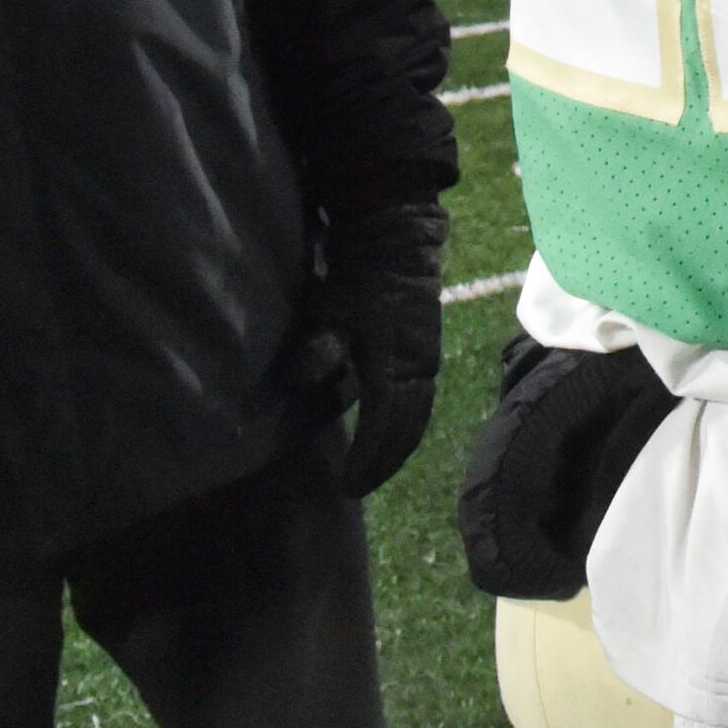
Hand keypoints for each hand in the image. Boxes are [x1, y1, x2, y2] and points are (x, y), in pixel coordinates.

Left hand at [316, 204, 446, 496]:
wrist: (397, 241)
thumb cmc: (359, 276)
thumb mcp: (332, 307)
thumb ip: (319, 345)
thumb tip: (297, 380)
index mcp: (396, 362)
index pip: (385, 424)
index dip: (369, 459)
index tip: (348, 485)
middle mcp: (421, 368)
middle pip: (408, 429)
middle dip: (385, 462)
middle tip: (357, 486)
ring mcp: (429, 360)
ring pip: (419, 417)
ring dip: (399, 447)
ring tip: (374, 469)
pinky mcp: (429, 353)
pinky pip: (422, 402)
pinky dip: (407, 426)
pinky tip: (389, 433)